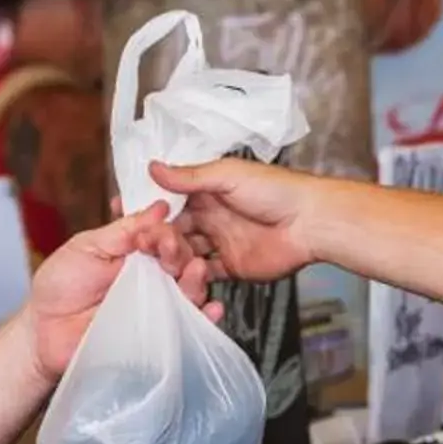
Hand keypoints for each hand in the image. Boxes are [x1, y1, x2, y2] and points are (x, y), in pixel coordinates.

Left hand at [25, 204, 216, 380]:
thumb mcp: (87, 246)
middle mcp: (152, 277)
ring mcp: (157, 305)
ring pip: (190, 291)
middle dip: (181, 252)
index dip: (165, 232)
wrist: (43, 330)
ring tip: (194, 271)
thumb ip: (123, 230)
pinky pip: (187, 327)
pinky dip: (205, 318)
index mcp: (137, 252)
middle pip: (183, 261)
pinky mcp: (158, 334)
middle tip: (168, 251)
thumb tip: (159, 208)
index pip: (164, 236)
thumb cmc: (60, 285)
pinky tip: (211, 310)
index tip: (155, 235)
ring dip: (197, 280)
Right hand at [149, 157, 317, 283]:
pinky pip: (205, 275)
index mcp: (207, 193)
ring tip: (167, 258)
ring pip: (186, 254)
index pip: (170, 204)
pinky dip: (193, 277)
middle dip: (159, 238)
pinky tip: (186, 274)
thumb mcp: (227, 176)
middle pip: (175, 231)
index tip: (132, 217)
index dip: (151, 212)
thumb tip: (153, 166)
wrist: (311, 222)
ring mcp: (220, 243)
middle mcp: (211, 218)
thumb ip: (189, 177)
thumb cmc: (275, 191)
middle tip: (147, 243)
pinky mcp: (232, 267)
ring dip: (173, 257)